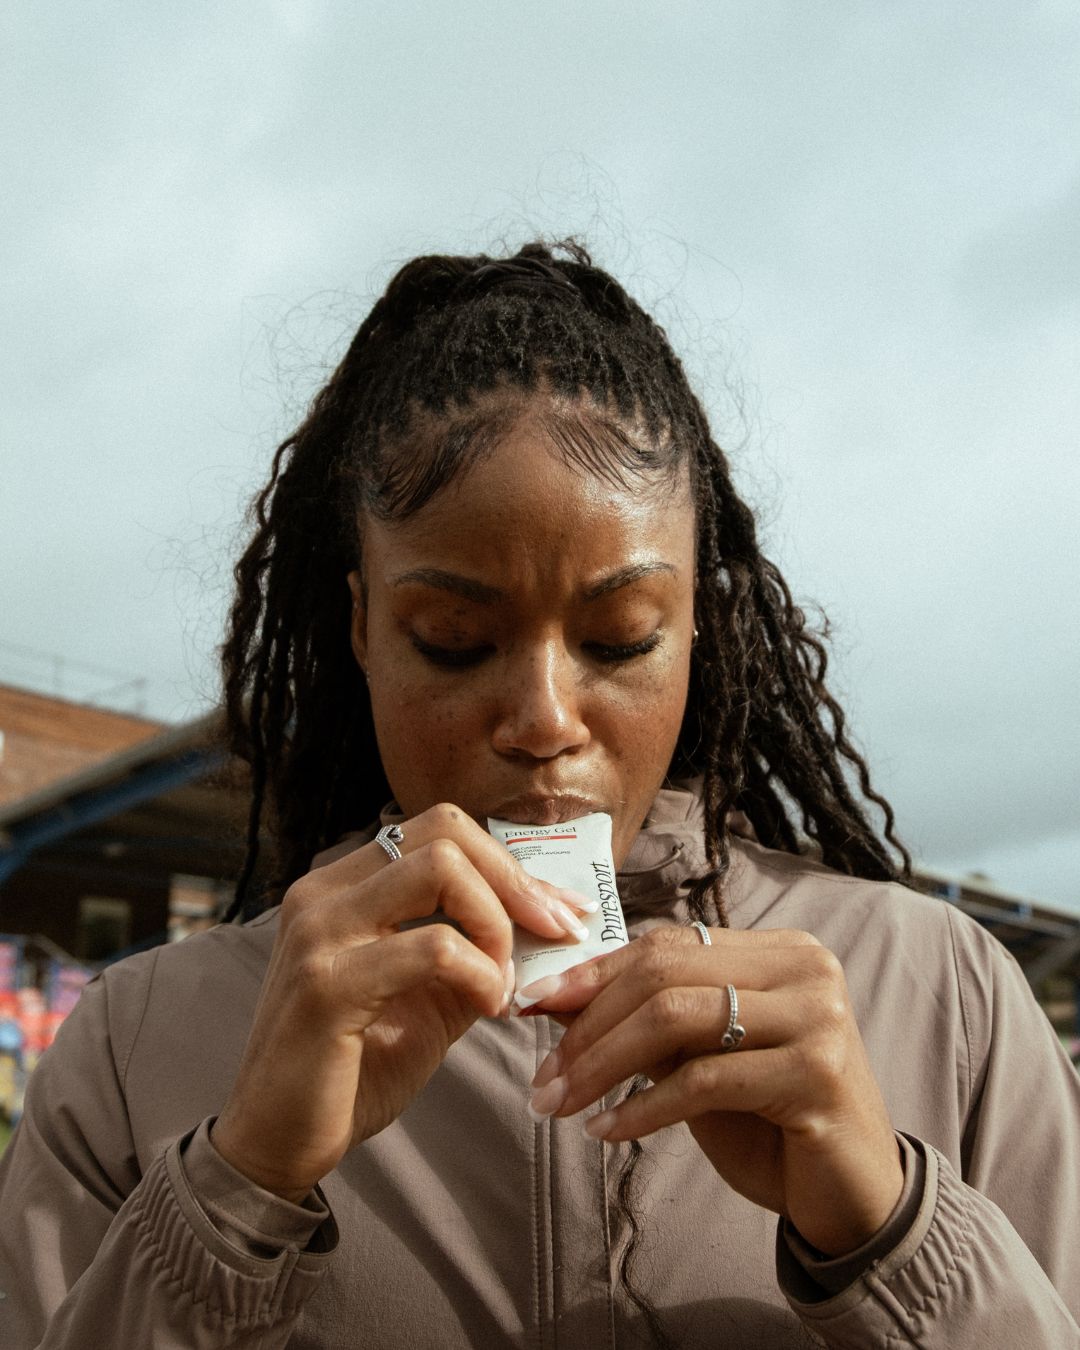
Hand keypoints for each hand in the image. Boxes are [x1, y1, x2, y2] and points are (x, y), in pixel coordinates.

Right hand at [211, 803, 592, 1201]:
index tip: (557, 910)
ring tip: (506, 978)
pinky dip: (481, 972)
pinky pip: (432, 947)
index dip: (508, 864)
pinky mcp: (327, 984)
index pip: (439, 829)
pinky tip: (490, 1006)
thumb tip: (544, 926)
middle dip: (514, 881)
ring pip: (439, 868)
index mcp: (342, 886)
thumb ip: (473, 953)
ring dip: (496, 921)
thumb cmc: (353, 1070)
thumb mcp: (428, 998)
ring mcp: (319, 932)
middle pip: (443, 833)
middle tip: (554, 933)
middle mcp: (322, 893)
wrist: (278, 1143)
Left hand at [523, 925, 903, 1255]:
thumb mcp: (701, 1059)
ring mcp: (816, 1017)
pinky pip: (704, 1080)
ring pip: (676, 1020)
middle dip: (588, 1025)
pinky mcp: (818, 1074)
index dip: (593, 973)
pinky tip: (609, 1131)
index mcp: (779, 950)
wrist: (853, 1196)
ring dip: (602, 1065)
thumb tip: (553, 999)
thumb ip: (645, 1022)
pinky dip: (643, 1107)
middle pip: (664, 976)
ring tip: (561, 1103)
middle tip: (542, 1077)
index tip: (532, 1004)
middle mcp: (804, 969)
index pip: (666, 946)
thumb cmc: (771, 1122)